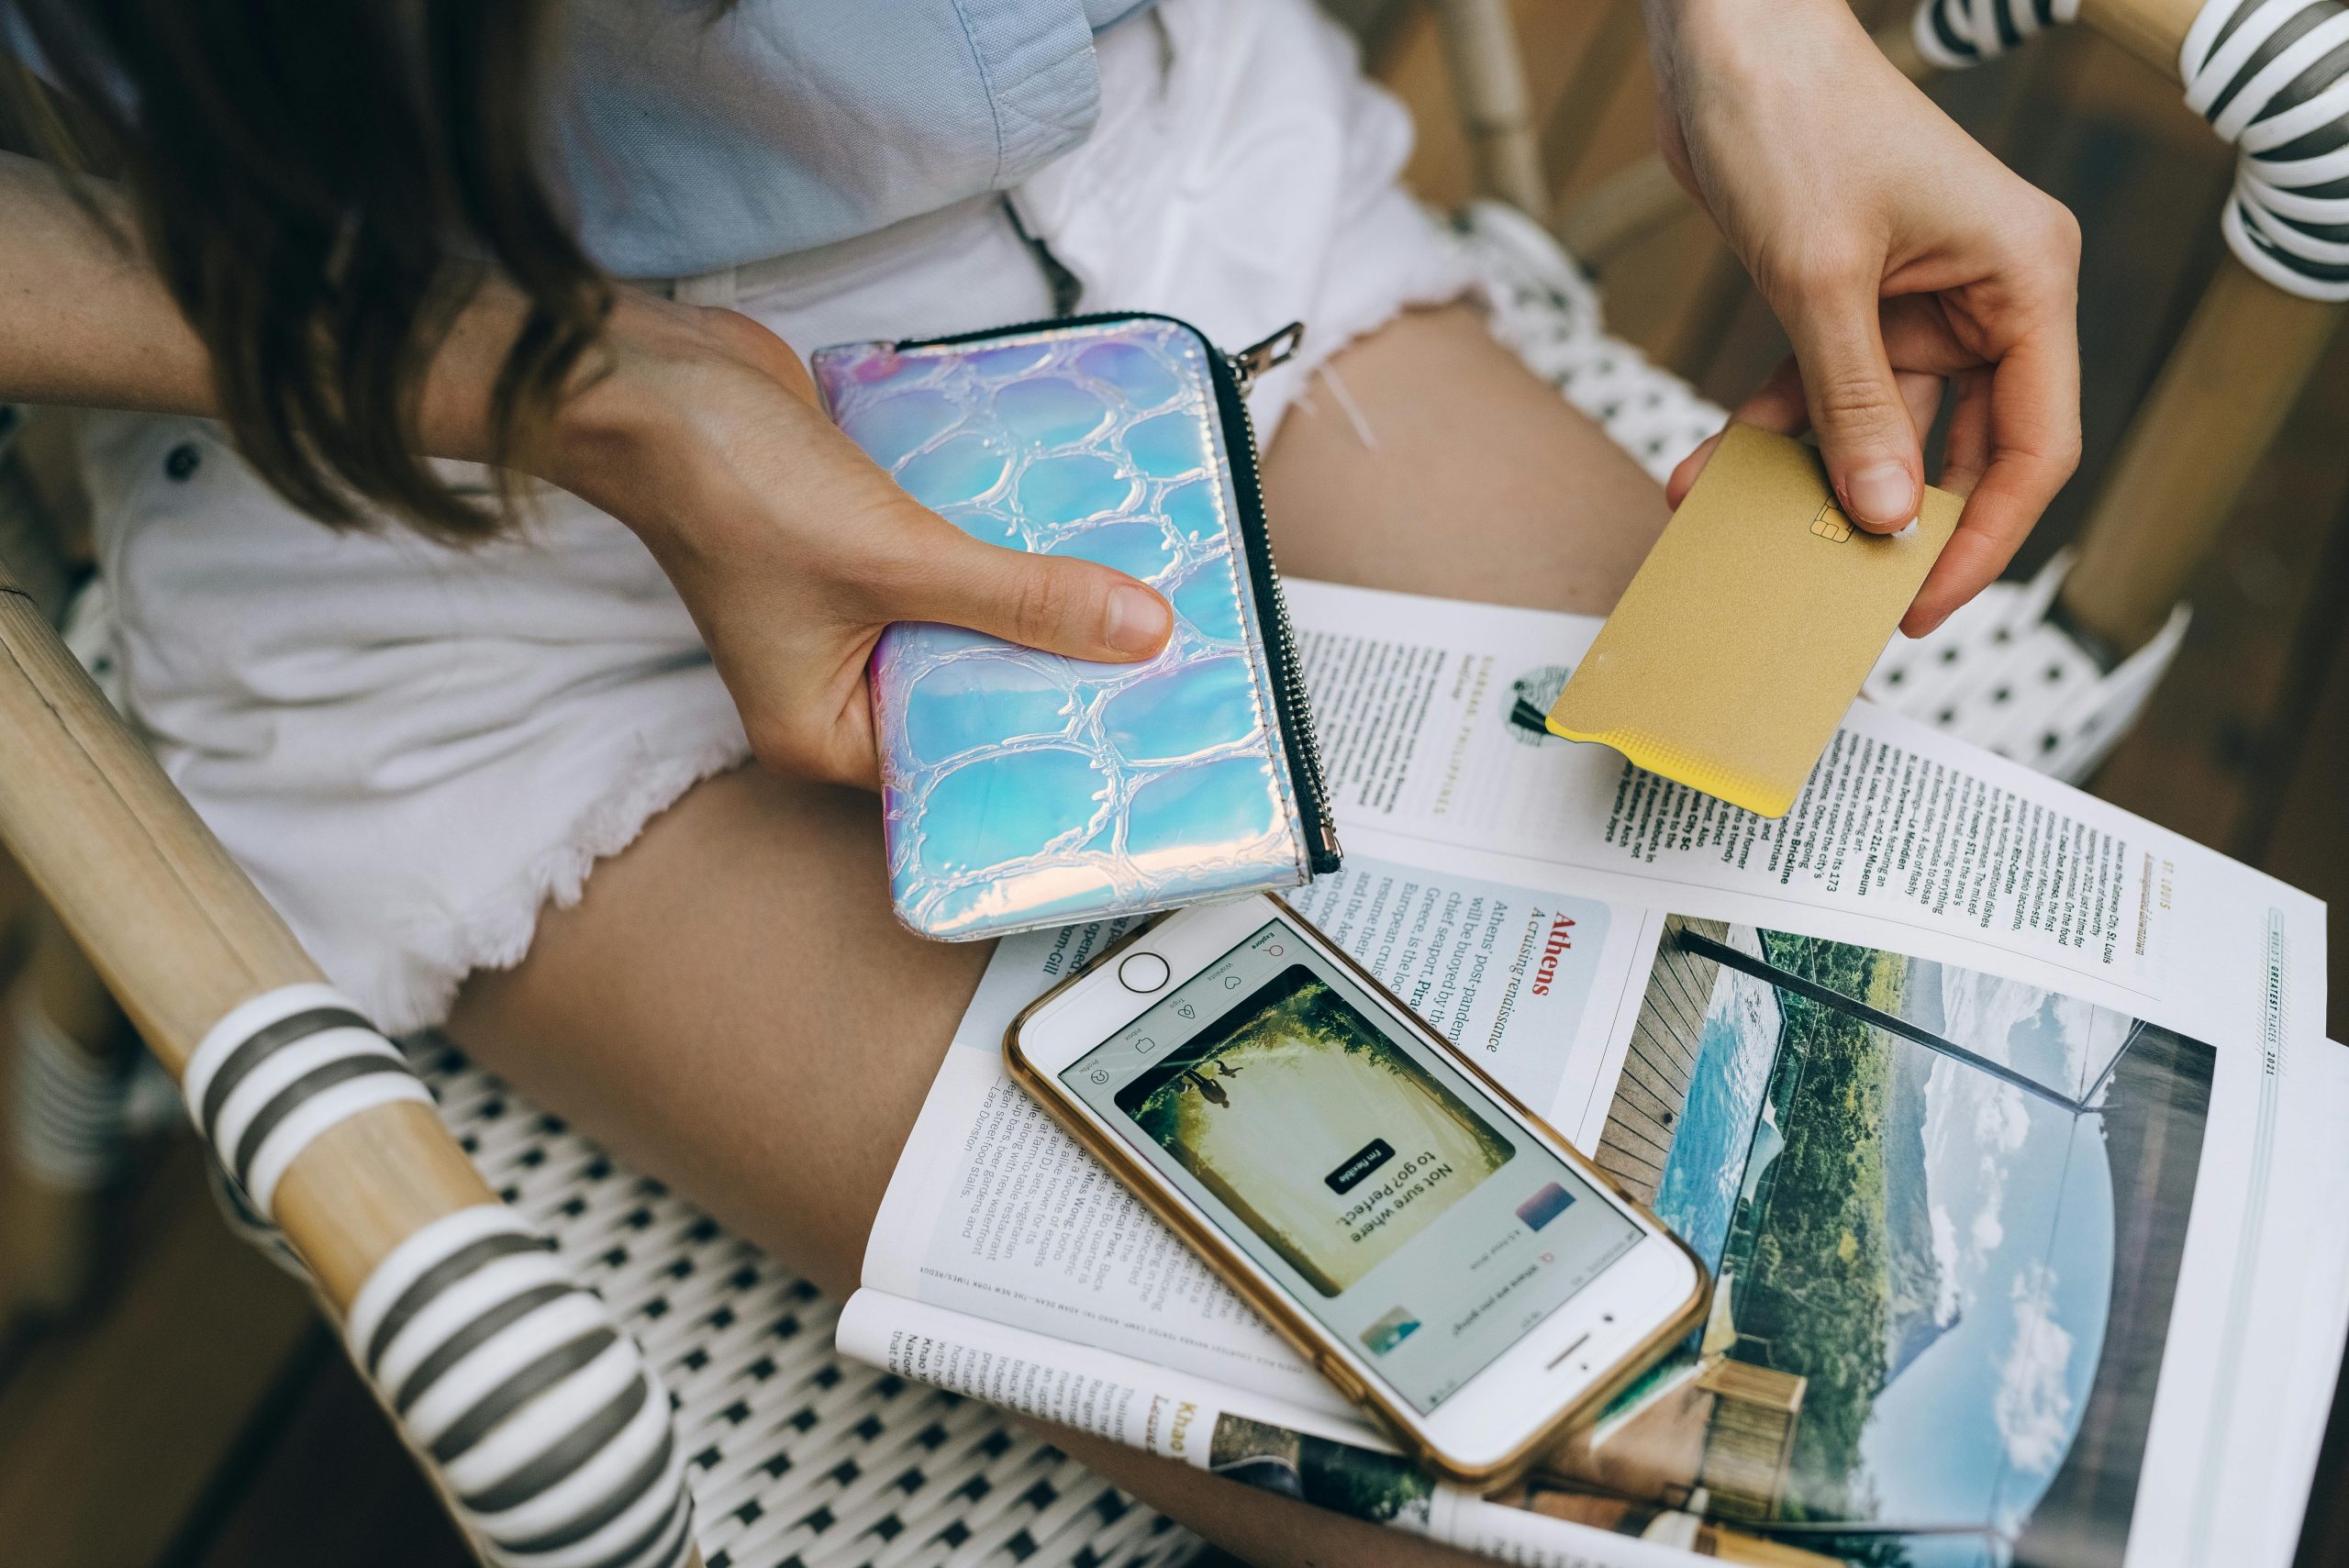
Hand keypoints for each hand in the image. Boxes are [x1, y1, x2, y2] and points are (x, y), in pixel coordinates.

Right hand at [538, 295, 1171, 785]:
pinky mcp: (865, 545)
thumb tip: (1140, 632)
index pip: (956, 768)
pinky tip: (1079, 537)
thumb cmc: (734, 486)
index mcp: (824, 731)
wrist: (655, 377)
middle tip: (1163, 669)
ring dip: (1036, 605)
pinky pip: (954, 564)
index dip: (1043, 752)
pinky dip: (1002, 550)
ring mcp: (850, 613)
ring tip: (1144, 605)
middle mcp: (836, 684)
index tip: (1136, 740)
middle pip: (973, 694)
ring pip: (969, 624)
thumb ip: (1022, 598)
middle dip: (1055, 672)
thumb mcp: (898, 557)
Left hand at [1645, 0, 2081, 633]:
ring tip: (1750, 546)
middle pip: (1963, 449)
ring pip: (1877, 430)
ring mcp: (1915, 303)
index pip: (2034, 443)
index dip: (1985, 536)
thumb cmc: (1793, 122)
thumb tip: (1887, 516)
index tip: (1922, 605)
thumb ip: (1854, 407)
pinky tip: (1702, 478)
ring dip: (1809, 486)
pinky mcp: (1846, 302)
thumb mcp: (1821, 282)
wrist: (1723, 45)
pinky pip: (1818, 395)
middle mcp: (1985, 295)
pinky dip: (1767, 436)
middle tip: (1840, 598)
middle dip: (1897, 523)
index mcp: (2024, 280)